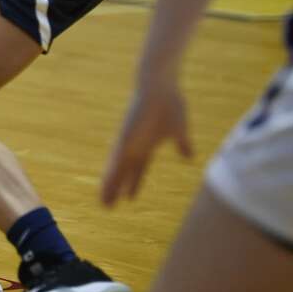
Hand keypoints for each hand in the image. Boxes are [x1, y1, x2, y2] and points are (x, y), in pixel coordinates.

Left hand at [100, 75, 192, 206]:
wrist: (161, 85)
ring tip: (104, 202)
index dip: (134, 184)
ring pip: (117, 168)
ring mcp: (129, 140)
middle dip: (117, 189)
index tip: (129, 199)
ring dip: (110, 185)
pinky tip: (108, 182)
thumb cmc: (171, 103)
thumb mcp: (180, 130)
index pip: (139, 170)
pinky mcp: (126, 134)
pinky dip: (114, 169)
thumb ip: (183, 145)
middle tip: (107, 206)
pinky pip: (119, 155)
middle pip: (123, 173)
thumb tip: (189, 156)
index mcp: (147, 145)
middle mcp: (135, 145)